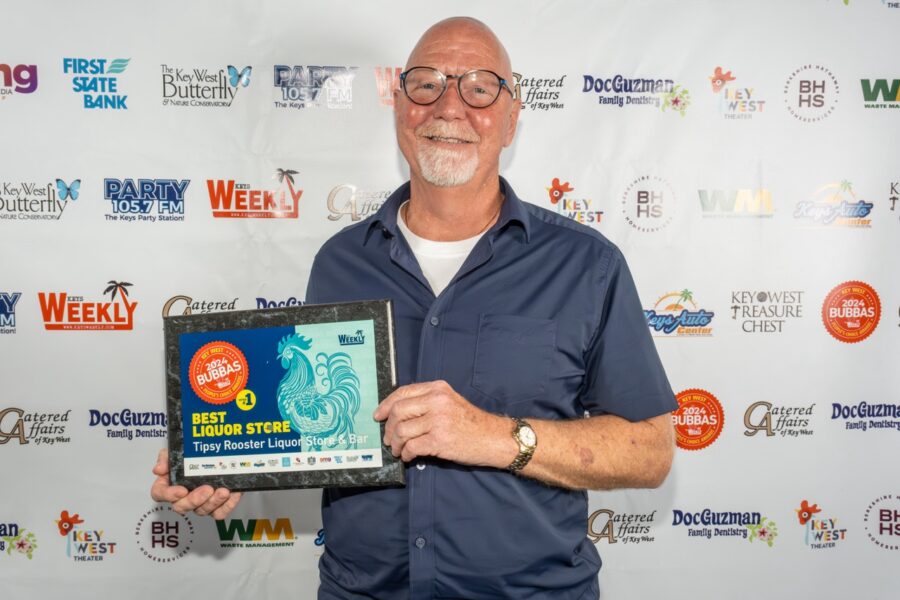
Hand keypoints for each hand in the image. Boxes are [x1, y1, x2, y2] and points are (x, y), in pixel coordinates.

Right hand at [150, 449, 241, 518]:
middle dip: (195, 500)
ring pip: (203, 510)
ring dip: (213, 502)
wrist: (217, 455)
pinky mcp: (216, 506)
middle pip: (182, 506)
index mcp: (170, 484)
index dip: (169, 495)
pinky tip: (233, 494)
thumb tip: (159, 469)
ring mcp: (200, 503)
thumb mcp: (177, 451)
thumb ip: (166, 458)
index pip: (160, 494)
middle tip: (207, 489)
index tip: (181, 490)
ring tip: (223, 491)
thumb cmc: (192, 456)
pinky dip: (228, 505)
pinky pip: (220, 512)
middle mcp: (184, 496)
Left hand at [373, 380, 514, 467]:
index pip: (402, 392)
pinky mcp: (439, 440)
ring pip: (401, 431)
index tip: (378, 416)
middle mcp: (437, 401)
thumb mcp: (450, 402)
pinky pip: (411, 447)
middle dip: (388, 428)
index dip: (386, 405)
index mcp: (437, 389)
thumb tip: (397, 414)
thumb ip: (427, 402)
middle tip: (389, 439)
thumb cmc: (471, 423)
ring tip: (398, 450)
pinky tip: (409, 456)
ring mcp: (438, 420)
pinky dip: (406, 454)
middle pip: (398, 411)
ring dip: (395, 444)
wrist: (494, 438)